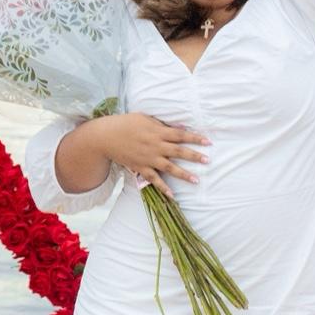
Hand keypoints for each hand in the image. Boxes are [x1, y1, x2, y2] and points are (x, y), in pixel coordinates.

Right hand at [89, 113, 209, 199]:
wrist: (106, 137)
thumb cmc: (126, 124)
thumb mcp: (145, 118)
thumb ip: (163, 124)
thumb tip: (180, 127)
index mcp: (158, 132)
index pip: (181, 135)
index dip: (195, 138)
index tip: (208, 142)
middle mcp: (155, 146)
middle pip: (179, 152)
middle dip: (194, 156)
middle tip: (208, 161)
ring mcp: (149, 158)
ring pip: (170, 168)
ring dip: (184, 174)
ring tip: (196, 180)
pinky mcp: (141, 168)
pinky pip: (154, 179)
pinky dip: (163, 188)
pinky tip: (172, 195)